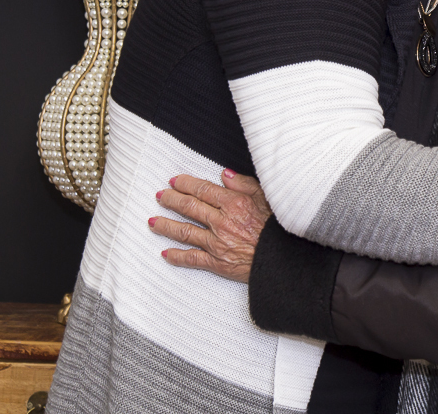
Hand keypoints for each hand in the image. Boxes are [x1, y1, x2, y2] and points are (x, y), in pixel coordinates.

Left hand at [149, 170, 269, 282]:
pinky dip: (177, 256)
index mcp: (233, 203)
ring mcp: (217, 243)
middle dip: (170, 200)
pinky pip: (192, 259)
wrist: (283, 259)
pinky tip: (166, 254)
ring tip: (153, 222)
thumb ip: (244, 184)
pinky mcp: (217, 263)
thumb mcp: (266, 197)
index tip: (174, 181)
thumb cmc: (277, 228)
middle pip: (188, 207)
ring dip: (166, 225)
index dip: (185, 184)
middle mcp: (221, 221)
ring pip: (184, 232)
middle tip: (160, 196)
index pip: (202, 189)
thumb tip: (224, 175)